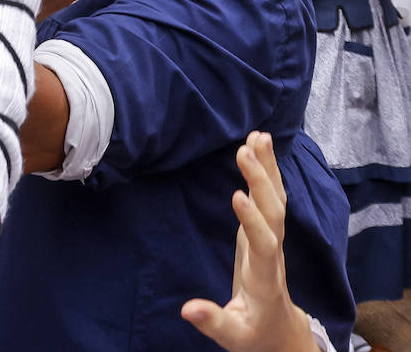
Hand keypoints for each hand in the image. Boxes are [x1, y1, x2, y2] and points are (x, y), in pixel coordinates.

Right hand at [180, 133, 315, 351]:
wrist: (280, 333)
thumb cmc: (253, 334)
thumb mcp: (232, 335)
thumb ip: (212, 320)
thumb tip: (186, 309)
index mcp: (265, 278)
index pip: (264, 245)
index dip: (253, 221)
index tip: (237, 195)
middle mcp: (273, 253)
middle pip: (275, 214)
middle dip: (262, 182)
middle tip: (246, 149)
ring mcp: (272, 238)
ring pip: (277, 200)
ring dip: (268, 168)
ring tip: (258, 135)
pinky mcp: (266, 228)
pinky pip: (271, 196)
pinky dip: (268, 169)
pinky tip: (260, 144)